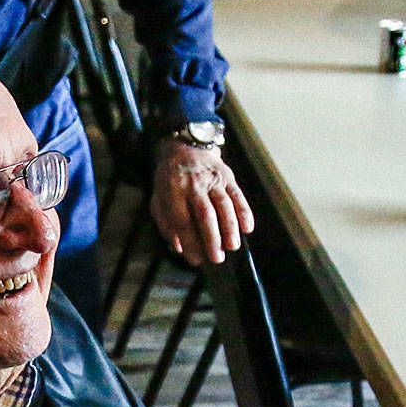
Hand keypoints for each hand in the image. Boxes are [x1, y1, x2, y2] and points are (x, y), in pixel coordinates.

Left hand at [151, 142, 253, 264]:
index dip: (190, 242)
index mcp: (173, 190)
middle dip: (212, 239)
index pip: (182, 220)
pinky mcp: (227, 177)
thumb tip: (179, 248)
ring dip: (230, 228)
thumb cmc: (171, 179)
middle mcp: (193, 184)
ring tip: (232, 246)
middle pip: (205, 214)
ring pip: (224, 205)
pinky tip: (247, 228)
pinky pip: (238, 196)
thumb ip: (166, 224)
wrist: (186, 146)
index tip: (196, 259)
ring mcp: (212, 179)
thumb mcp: (158, 199)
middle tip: (217, 258)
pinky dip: (245, 212)